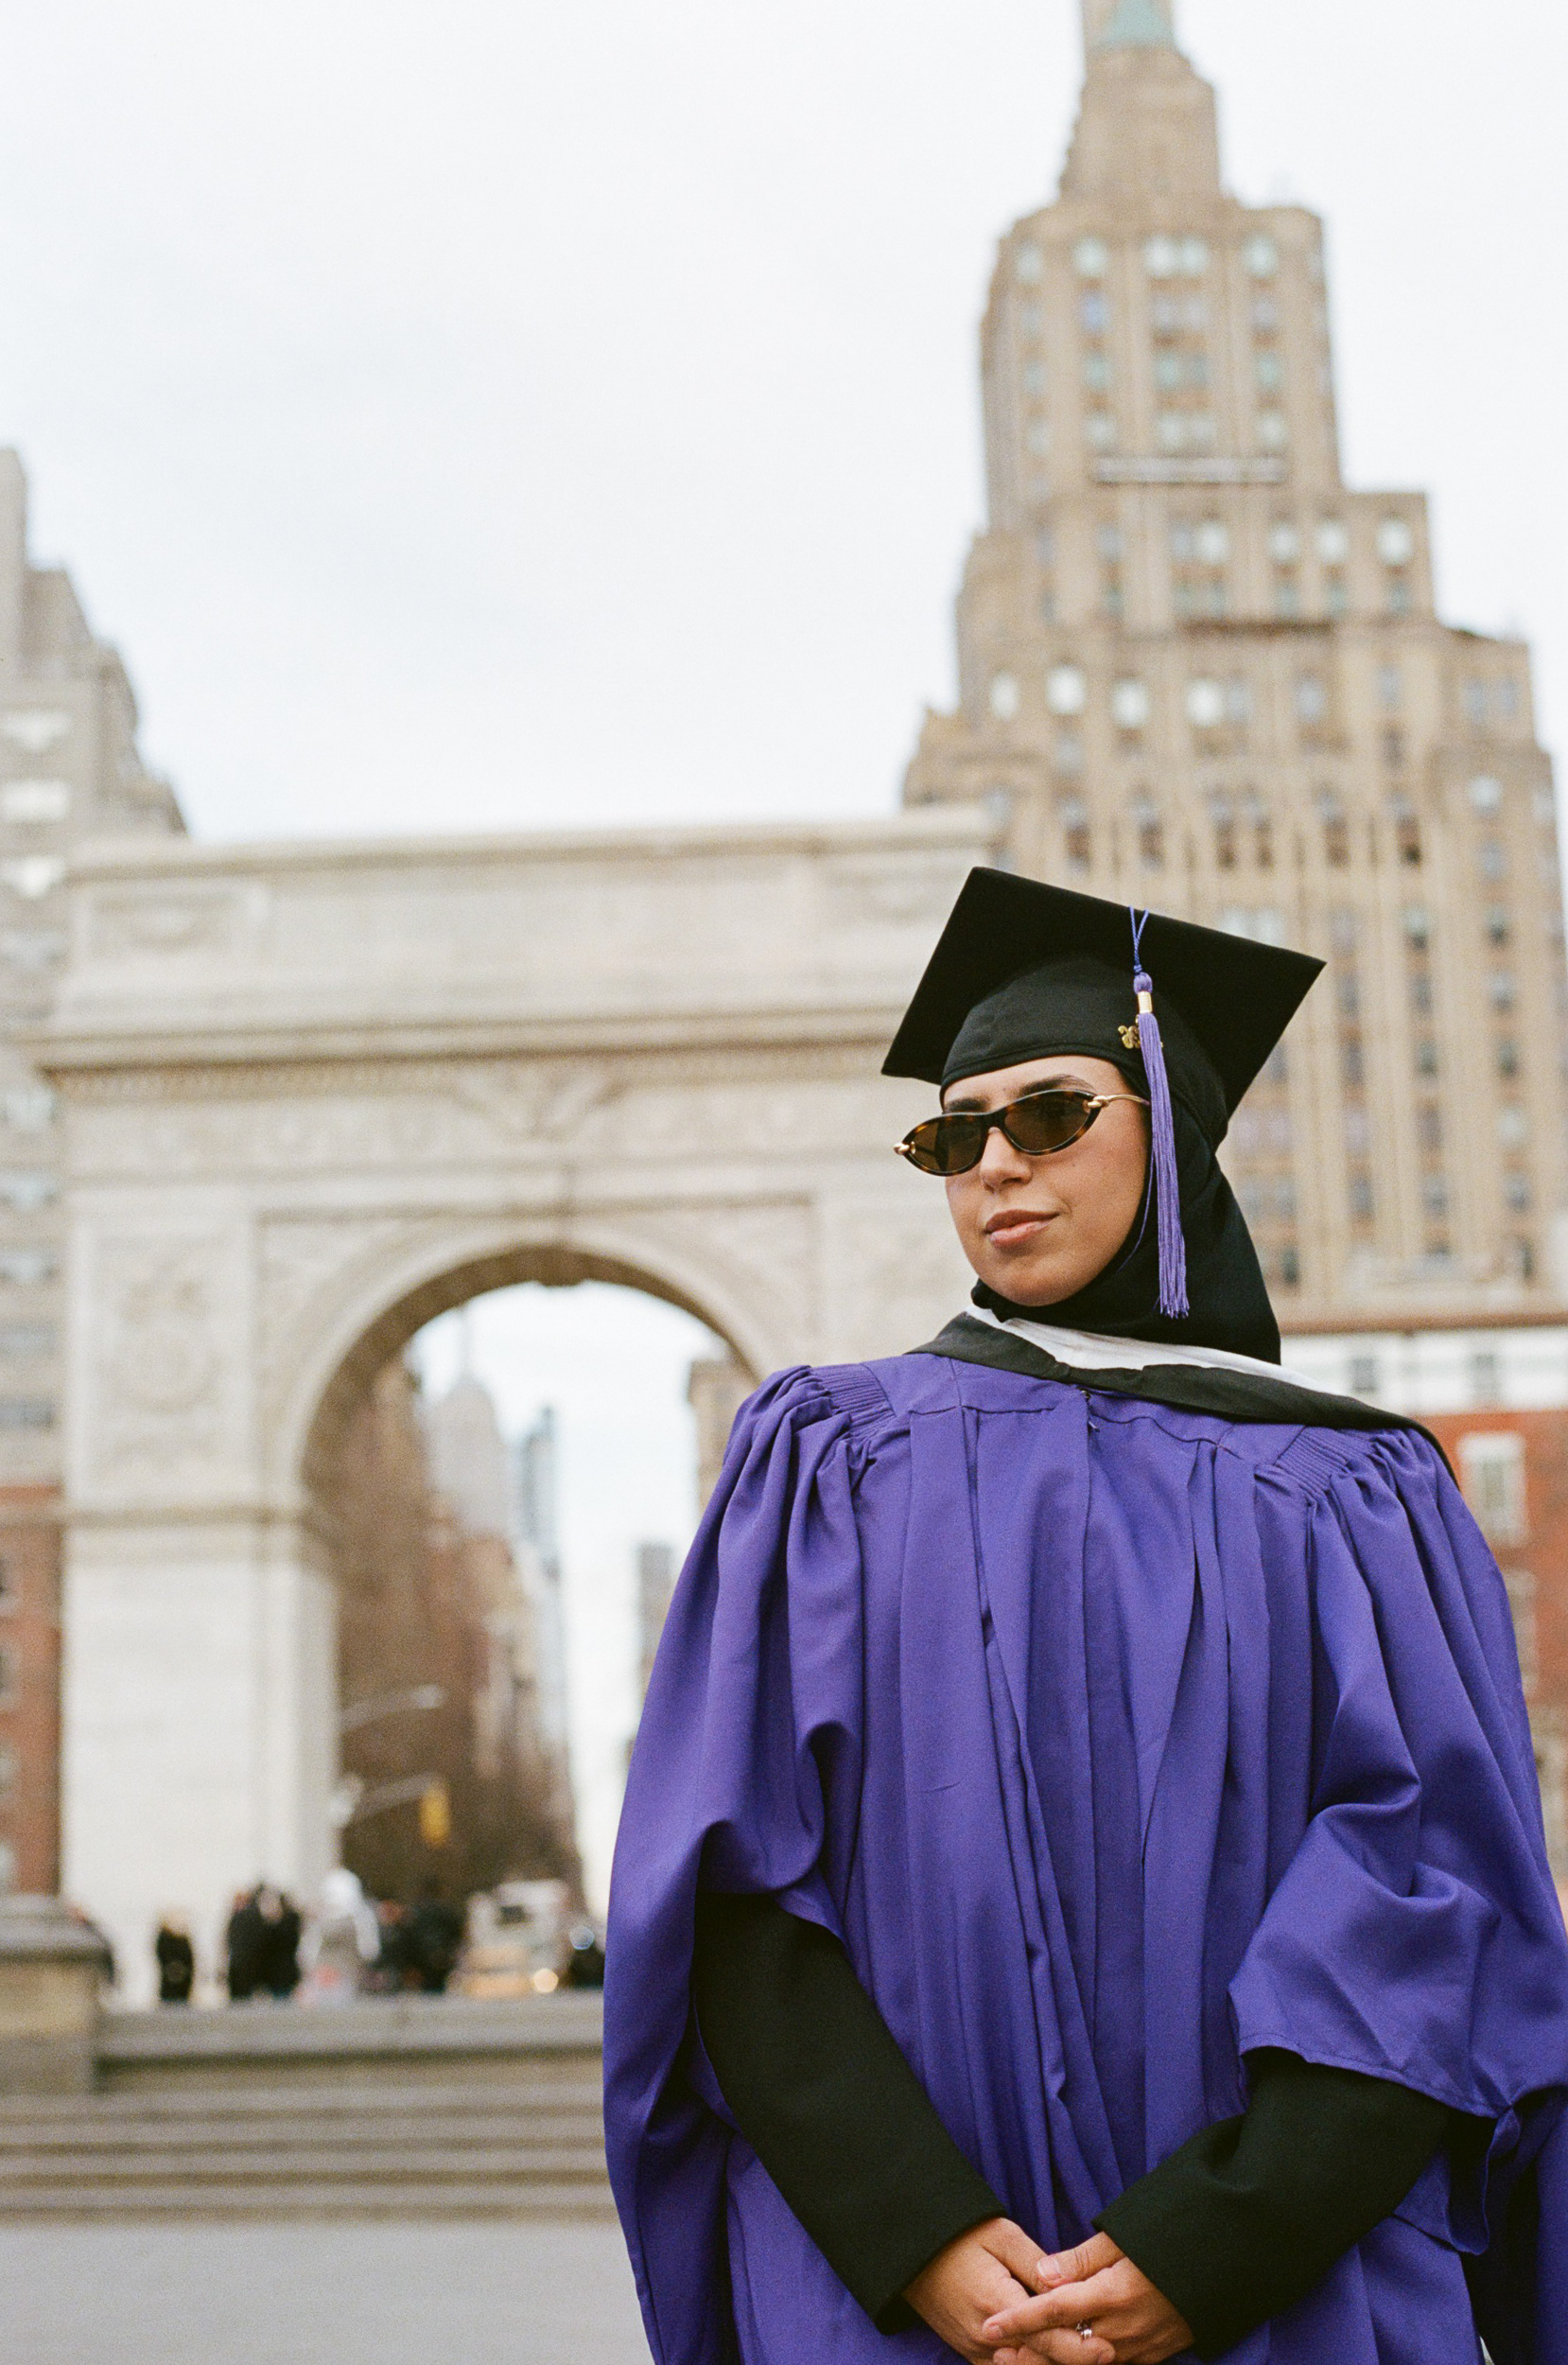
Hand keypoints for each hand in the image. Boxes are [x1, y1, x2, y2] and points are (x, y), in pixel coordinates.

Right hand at [904, 2220, 1114, 2364]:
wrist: (911, 2249)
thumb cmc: (959, 2235)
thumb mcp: (1002, 2237)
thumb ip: (1037, 2266)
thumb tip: (1069, 2289)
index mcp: (997, 2303)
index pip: (1046, 2337)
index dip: (1080, 2348)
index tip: (1109, 2352)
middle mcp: (986, 2336)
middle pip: (1038, 2361)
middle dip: (1072, 2360)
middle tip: (1107, 2356)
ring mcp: (975, 2349)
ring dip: (1050, 2364)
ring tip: (1082, 2357)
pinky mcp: (968, 2352)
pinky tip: (1047, 2359)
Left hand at [981, 2233, 1192, 2363]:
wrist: (1221, 2266)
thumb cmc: (1167, 2242)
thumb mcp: (1122, 2240)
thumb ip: (1079, 2261)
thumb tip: (1042, 2275)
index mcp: (1111, 2295)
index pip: (1054, 2312)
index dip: (1018, 2321)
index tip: (989, 2328)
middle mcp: (1121, 2329)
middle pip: (1065, 2349)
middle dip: (1029, 2353)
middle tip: (997, 2351)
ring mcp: (1137, 2348)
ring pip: (1085, 2363)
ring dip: (1053, 2360)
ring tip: (1019, 2357)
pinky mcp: (1151, 2357)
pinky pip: (1109, 2364)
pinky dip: (1082, 2361)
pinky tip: (1064, 2354)